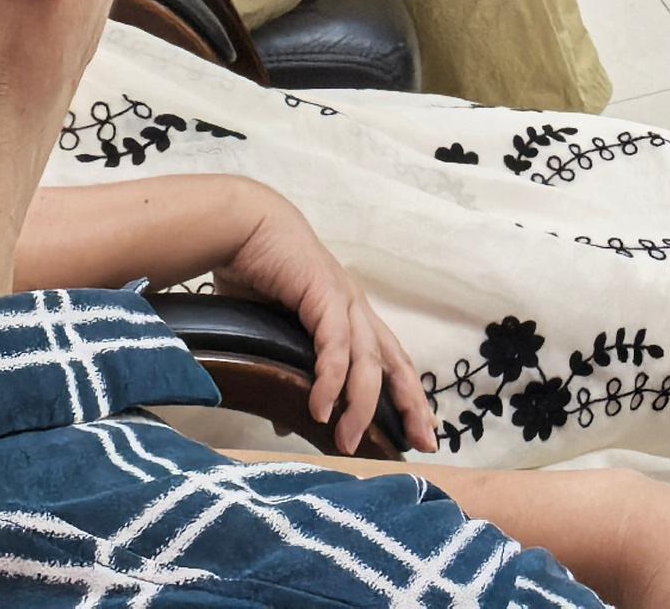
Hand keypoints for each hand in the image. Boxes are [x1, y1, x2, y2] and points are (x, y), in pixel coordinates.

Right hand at [216, 184, 432, 456]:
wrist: (246, 227)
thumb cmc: (260, 276)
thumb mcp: (276, 334)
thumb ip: (291, 372)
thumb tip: (293, 419)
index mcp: (352, 317)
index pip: (391, 363)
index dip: (409, 397)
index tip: (423, 433)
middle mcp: (357, 309)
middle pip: (395, 363)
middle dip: (411, 404)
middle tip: (423, 442)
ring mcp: (345, 300)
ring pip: (368, 360)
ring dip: (361, 405)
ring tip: (349, 442)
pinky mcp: (323, 294)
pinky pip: (335, 344)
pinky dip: (331, 378)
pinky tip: (323, 409)